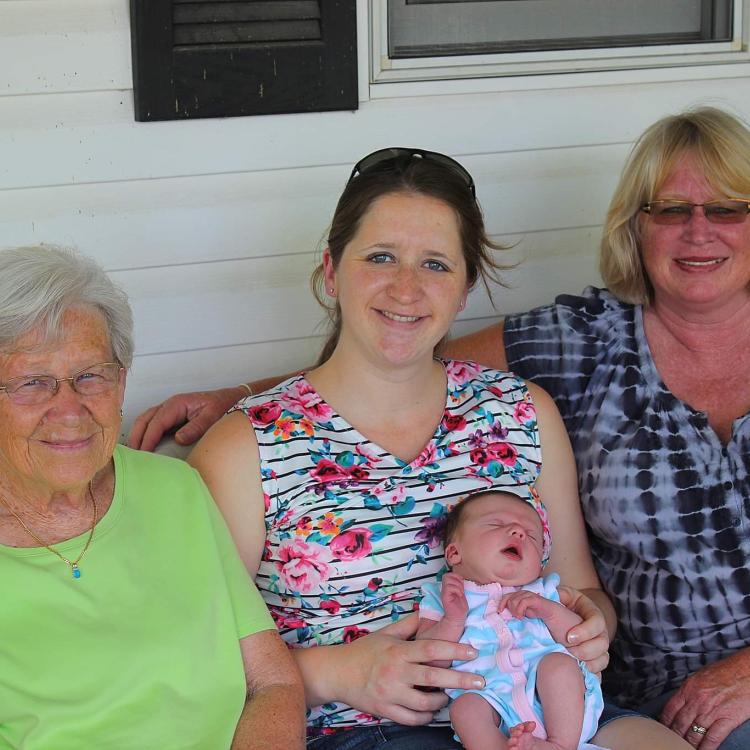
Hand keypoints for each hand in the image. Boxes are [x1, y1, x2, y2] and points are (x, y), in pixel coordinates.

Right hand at [128, 386, 245, 451]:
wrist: (229, 399)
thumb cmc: (221, 406)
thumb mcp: (211, 416)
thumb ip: (196, 427)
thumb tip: (178, 439)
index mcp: (177, 404)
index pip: (156, 422)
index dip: (148, 438)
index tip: (144, 453)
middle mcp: (169, 405)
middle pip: (145, 420)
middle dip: (136, 437)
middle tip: (132, 456)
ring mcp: (168, 410)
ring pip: (146, 421)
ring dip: (138, 435)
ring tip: (134, 454)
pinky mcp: (171, 416)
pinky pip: (152, 423)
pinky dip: (145, 434)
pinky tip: (144, 446)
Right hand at [332, 613, 484, 725]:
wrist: (338, 673)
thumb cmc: (365, 651)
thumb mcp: (386, 633)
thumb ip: (409, 624)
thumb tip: (428, 611)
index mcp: (398, 651)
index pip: (431, 649)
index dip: (453, 649)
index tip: (472, 651)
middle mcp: (396, 673)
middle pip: (434, 676)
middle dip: (460, 679)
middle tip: (480, 681)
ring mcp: (390, 694)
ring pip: (425, 702)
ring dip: (441, 700)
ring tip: (448, 695)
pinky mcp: (385, 711)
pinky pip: (412, 719)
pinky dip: (425, 716)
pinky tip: (430, 709)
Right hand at [440, 572, 467, 621]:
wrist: (457, 619)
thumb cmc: (459, 609)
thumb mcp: (461, 594)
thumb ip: (459, 586)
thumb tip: (460, 578)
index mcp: (449, 588)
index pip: (448, 575)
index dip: (456, 576)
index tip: (462, 582)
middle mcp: (445, 589)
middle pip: (446, 575)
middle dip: (456, 578)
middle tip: (460, 587)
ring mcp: (444, 592)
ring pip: (447, 579)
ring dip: (457, 584)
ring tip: (460, 592)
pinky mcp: (444, 597)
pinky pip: (449, 587)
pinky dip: (456, 589)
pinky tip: (459, 595)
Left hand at [499, 590, 557, 620]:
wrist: (547, 612)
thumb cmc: (534, 611)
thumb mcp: (521, 611)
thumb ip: (514, 608)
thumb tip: (504, 611)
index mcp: (518, 594)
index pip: (506, 596)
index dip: (502, 603)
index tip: (500, 612)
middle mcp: (522, 593)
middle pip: (510, 600)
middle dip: (511, 610)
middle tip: (517, 616)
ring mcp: (528, 594)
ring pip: (515, 601)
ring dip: (515, 611)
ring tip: (520, 617)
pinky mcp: (533, 598)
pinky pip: (522, 602)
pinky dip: (520, 610)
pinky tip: (522, 616)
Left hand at [557, 585, 609, 675]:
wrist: (573, 615)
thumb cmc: (568, 604)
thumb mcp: (565, 595)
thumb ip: (561, 594)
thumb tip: (556, 596)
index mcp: (594, 614)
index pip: (597, 622)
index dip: (585, 631)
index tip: (569, 637)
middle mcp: (600, 631)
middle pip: (602, 643)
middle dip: (586, 650)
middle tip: (569, 651)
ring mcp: (599, 646)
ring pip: (603, 658)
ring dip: (590, 663)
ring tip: (575, 665)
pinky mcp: (595, 659)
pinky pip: (599, 670)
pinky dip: (592, 673)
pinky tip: (580, 674)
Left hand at [660, 650, 749, 748]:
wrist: (745, 671)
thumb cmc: (725, 672)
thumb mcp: (699, 677)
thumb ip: (689, 691)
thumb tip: (681, 701)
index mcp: (688, 688)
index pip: (670, 709)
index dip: (665, 722)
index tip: (663, 729)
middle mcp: (697, 700)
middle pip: (680, 723)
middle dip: (675, 735)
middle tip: (672, 742)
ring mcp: (711, 711)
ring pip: (694, 733)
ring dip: (688, 743)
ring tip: (685, 748)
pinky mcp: (727, 719)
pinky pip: (712, 738)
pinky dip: (705, 747)